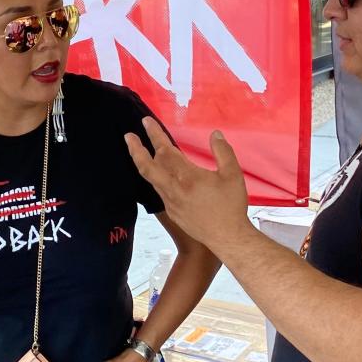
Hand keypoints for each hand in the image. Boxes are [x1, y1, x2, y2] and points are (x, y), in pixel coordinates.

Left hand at [125, 118, 251, 253]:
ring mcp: (171, 203)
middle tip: (128, 136)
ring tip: (141, 152)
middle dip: (135, 149)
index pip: (165, 151)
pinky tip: (161, 176)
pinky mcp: (173, 213)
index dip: (154, 135)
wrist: (227, 238)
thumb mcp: (233, 175)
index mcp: (187, 177)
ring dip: (145, 163)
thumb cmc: (231, 206)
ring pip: (152, 179)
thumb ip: (223, 151)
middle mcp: (173, 189)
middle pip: (147, 166)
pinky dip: (156, 178)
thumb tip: (215, 134)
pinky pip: (159, 191)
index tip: (146, 122)